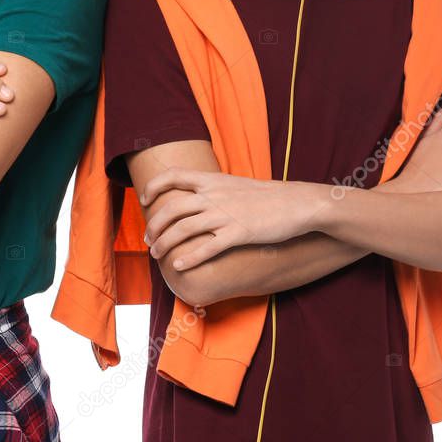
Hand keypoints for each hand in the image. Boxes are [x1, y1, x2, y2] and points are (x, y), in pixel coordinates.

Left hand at [139, 169, 325, 270]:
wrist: (296, 203)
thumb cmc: (267, 196)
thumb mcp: (236, 184)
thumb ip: (214, 188)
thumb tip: (197, 195)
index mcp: (212, 180)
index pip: (173, 175)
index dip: (153, 186)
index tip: (144, 199)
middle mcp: (214, 195)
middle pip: (172, 208)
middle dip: (154, 226)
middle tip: (149, 240)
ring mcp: (225, 214)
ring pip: (183, 229)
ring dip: (165, 243)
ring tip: (157, 255)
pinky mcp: (238, 234)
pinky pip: (207, 248)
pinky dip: (189, 257)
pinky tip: (179, 266)